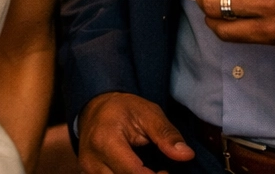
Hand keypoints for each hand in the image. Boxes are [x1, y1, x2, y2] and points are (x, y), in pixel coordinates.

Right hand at [77, 92, 196, 173]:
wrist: (94, 107)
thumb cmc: (123, 109)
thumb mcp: (148, 113)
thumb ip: (166, 135)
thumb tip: (187, 155)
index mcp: (105, 141)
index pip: (134, 173)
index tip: (167, 171)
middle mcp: (92, 160)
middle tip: (161, 171)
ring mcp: (88, 171)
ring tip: (148, 171)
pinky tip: (136, 172)